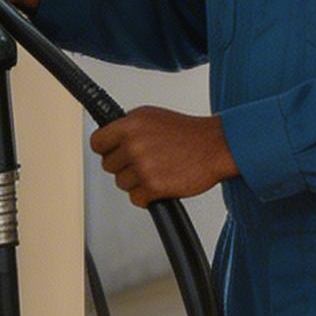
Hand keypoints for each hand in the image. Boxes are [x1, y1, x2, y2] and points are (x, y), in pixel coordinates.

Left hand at [91, 107, 237, 207]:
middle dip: (125, 166)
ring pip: (122, 183)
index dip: (107, 149)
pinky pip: (136, 198)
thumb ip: (129, 127)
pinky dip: (148, 196)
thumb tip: (111, 138)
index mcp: (131, 124)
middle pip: (109, 166)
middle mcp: (134, 143)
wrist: (217, 146)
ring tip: (159, 170)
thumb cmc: (190, 133)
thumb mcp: (154, 117)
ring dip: (138, 181)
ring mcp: (143, 166)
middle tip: (146, 161)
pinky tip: (162, 182)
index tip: (114, 152)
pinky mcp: (153, 186)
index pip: (98, 142)